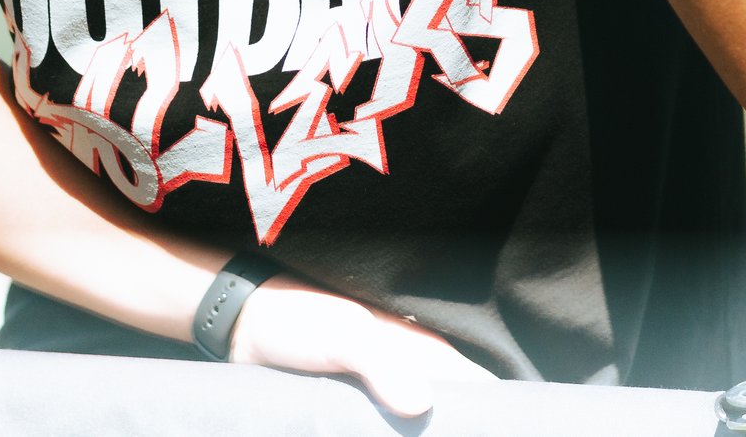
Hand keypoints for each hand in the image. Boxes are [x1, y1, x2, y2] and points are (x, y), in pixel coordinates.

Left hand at [229, 278, 494, 417]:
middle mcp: (410, 367)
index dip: (491, 411)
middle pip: (451, 409)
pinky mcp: (359, 406)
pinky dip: (399, 436)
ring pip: (421, 422)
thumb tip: (421, 405)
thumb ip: (378, 363)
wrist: (242, 327)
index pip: (475, 383)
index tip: (504, 434)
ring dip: (425, 435)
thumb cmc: (294, 321)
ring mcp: (384, 389)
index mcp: (418, 345)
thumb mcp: (339, 336)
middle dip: (460, 428)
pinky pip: (389, 428)